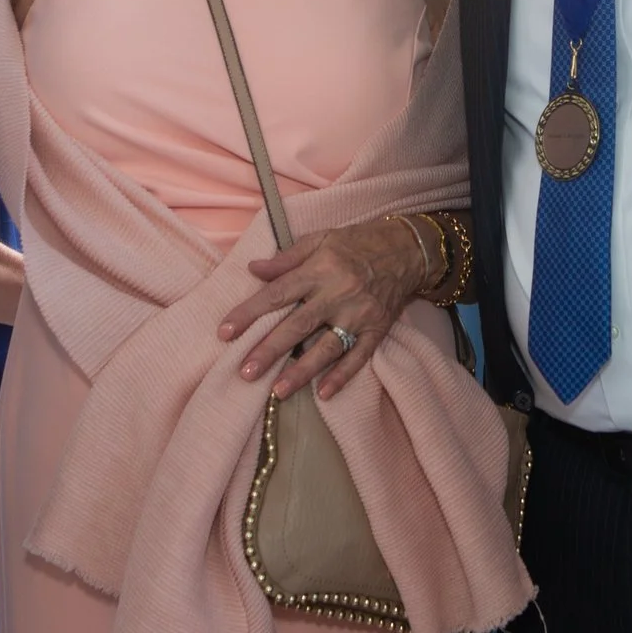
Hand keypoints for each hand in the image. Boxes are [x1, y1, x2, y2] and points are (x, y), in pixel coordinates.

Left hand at [217, 217, 435, 399]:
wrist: (407, 249)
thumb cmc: (356, 243)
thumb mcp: (320, 239)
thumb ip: (286, 258)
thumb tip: (252, 270)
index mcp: (320, 268)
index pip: (277, 293)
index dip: (249, 312)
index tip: (224, 331)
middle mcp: (338, 292)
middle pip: (298, 325)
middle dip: (270, 349)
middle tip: (245, 372)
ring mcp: (359, 314)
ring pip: (327, 347)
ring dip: (302, 371)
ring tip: (278, 391)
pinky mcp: (377, 329)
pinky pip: (359, 356)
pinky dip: (342, 376)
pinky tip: (323, 393)